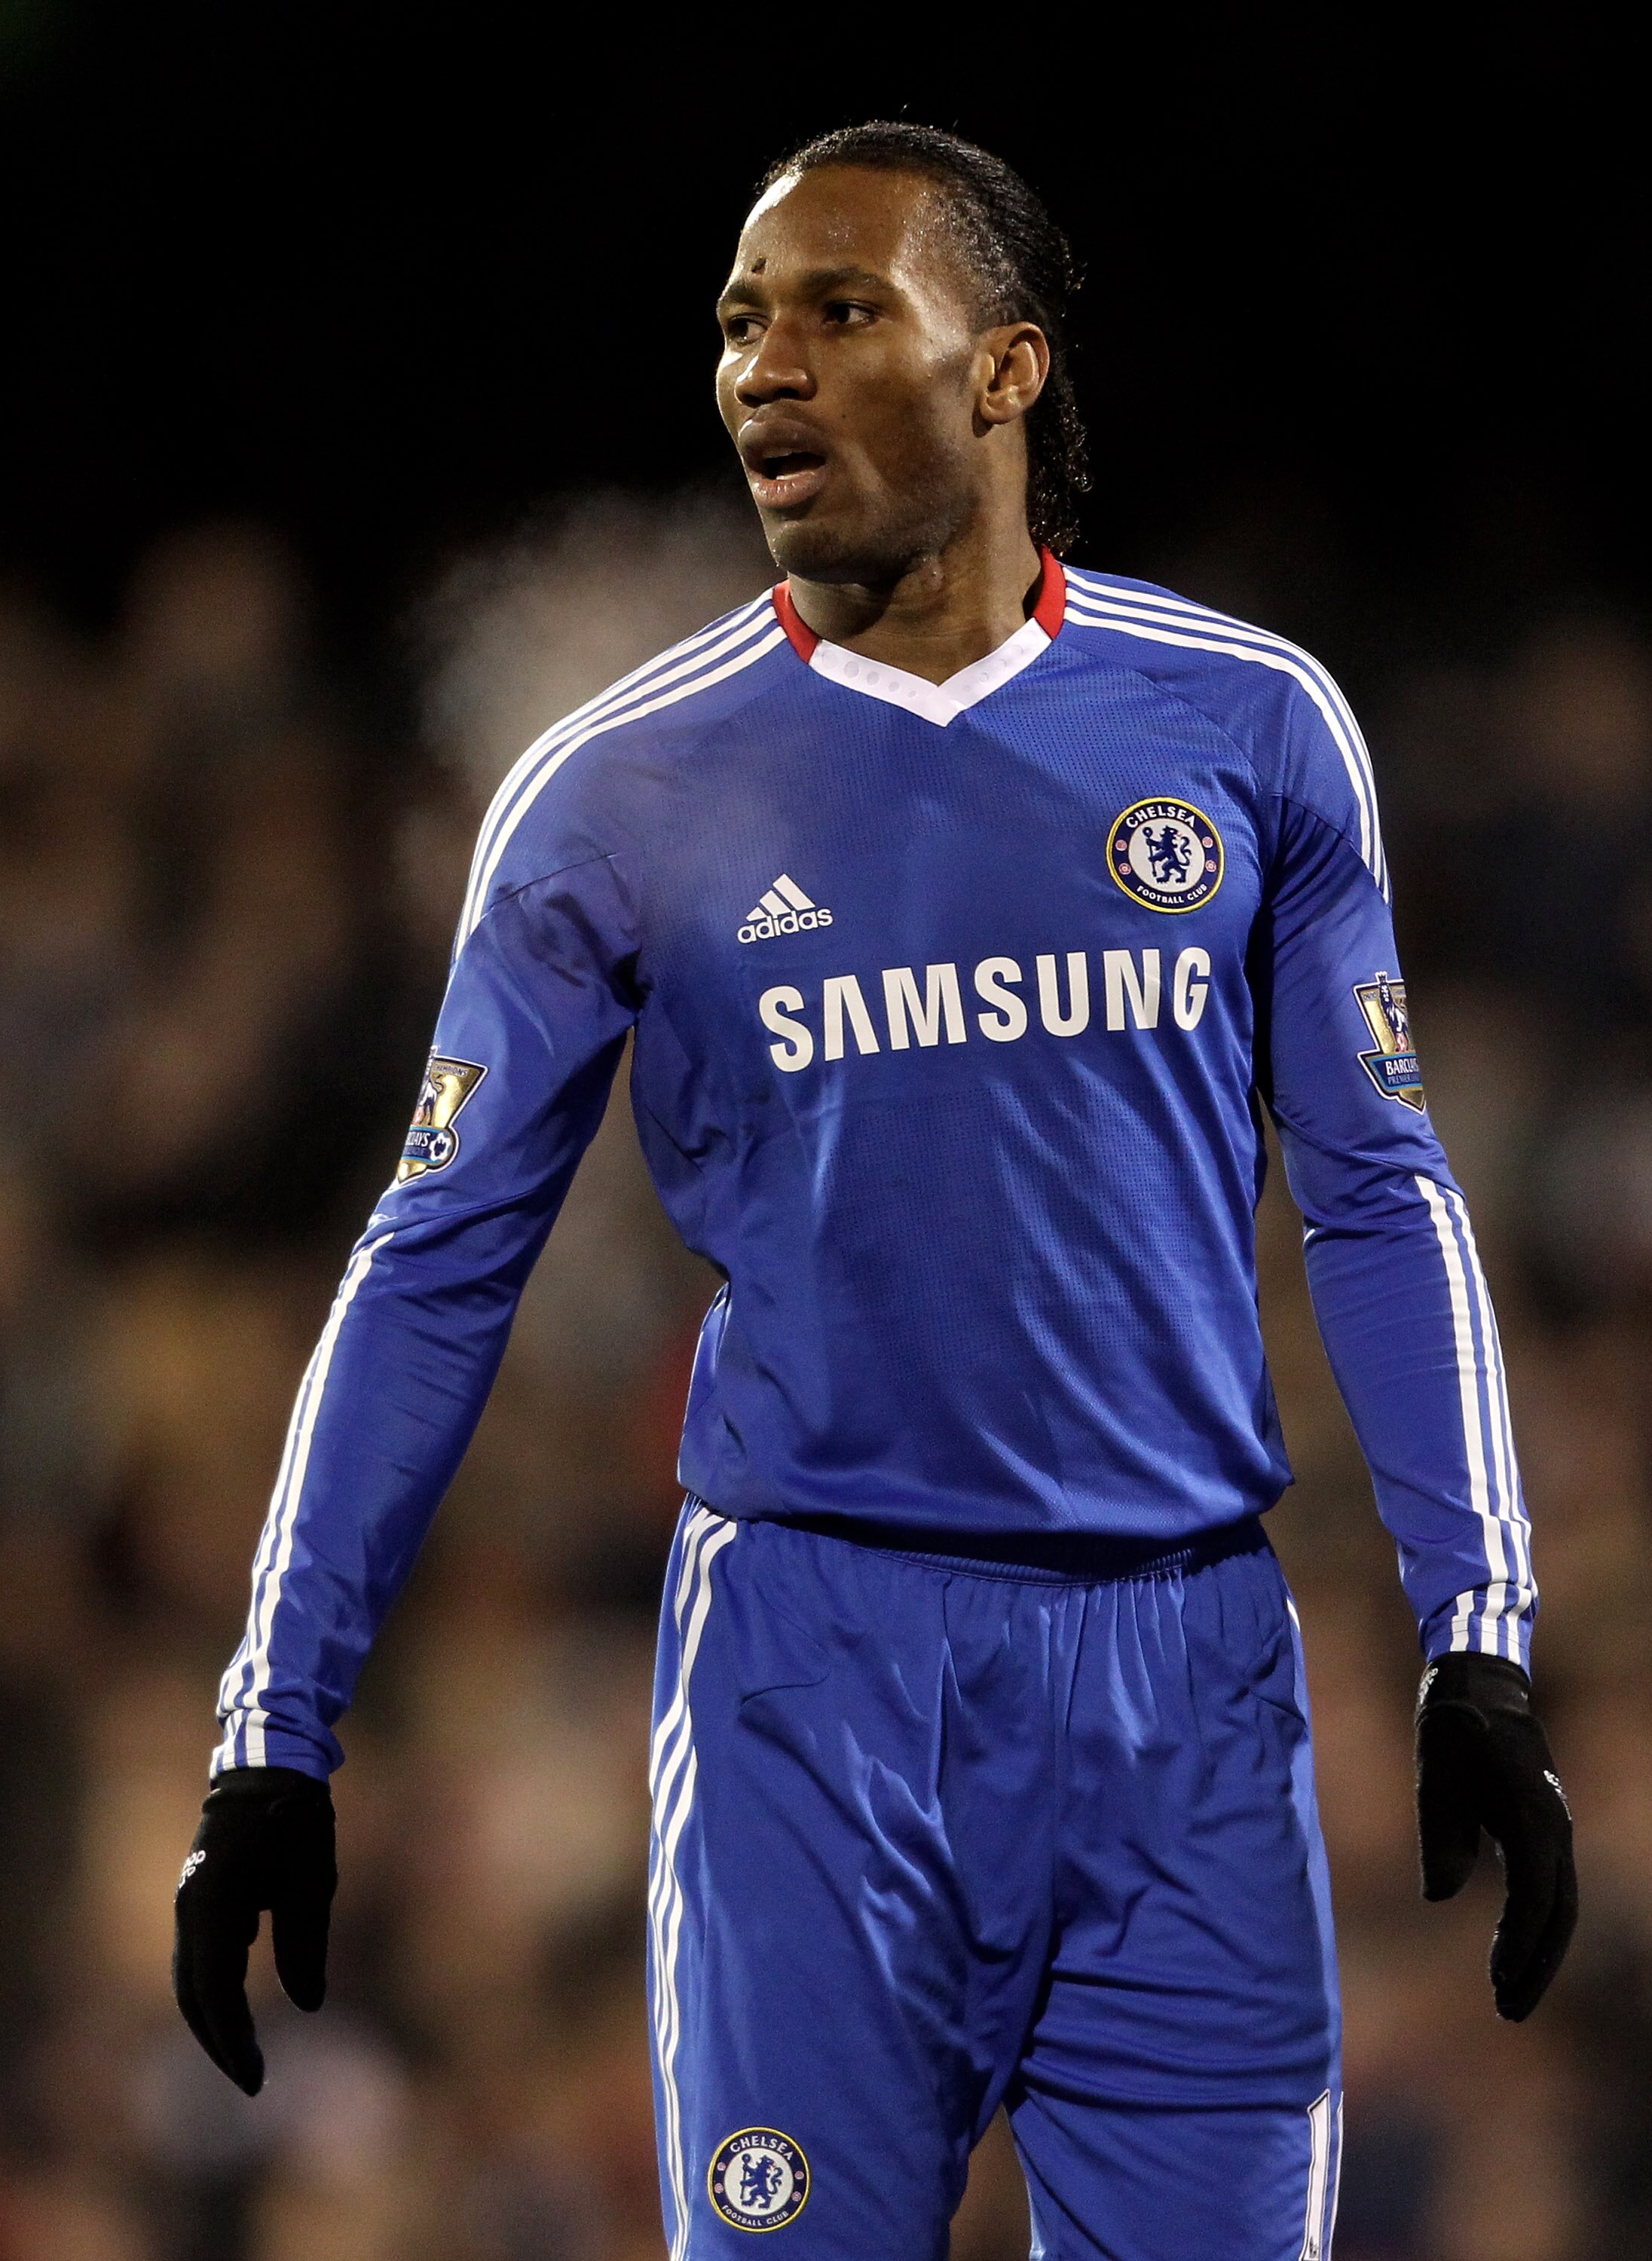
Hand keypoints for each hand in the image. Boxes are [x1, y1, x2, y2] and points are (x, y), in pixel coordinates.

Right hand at [172, 1766, 336, 2093]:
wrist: (269, 1765)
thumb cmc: (295, 1819)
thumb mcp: (310, 1882)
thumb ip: (305, 1944)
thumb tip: (309, 2004)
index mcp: (213, 1908)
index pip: (214, 1994)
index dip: (232, 2041)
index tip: (256, 2079)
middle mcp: (191, 1911)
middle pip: (193, 1995)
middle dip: (218, 2041)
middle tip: (251, 2081)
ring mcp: (193, 1904)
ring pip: (192, 1978)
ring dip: (214, 2018)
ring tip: (244, 2055)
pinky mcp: (203, 1897)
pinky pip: (201, 1957)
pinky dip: (216, 1990)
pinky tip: (238, 2009)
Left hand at [1416, 1653, 1576, 2020]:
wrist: (1479, 1683)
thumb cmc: (1452, 1730)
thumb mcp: (1435, 1782)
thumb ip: (1440, 1839)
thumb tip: (1439, 1897)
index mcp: (1532, 1820)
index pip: (1535, 1901)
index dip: (1518, 1947)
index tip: (1498, 1986)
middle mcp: (1555, 1830)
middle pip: (1559, 1915)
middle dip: (1536, 1966)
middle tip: (1508, 2011)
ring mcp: (1555, 1829)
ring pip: (1560, 1905)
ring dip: (1539, 1951)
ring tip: (1508, 1996)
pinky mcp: (1544, 1826)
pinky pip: (1550, 1887)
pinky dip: (1536, 1924)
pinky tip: (1511, 1949)